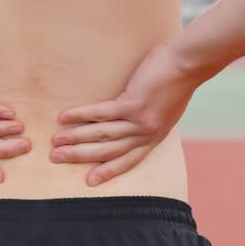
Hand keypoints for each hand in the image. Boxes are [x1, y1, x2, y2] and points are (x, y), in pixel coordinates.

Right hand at [51, 41, 202, 186]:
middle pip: (108, 151)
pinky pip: (101, 112)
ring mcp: (140, 120)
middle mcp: (146, 134)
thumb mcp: (165, 110)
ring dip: (76, 137)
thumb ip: (147, 121)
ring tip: (56, 139)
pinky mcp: (134, 103)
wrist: (188, 64)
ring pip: (102, 134)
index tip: (89, 181)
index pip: (127, 160)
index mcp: (154, 137)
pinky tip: (64, 116)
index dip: (107, 171)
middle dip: (80, 156)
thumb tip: (127, 122)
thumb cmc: (176, 82)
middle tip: (56, 158)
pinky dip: (81, 115)